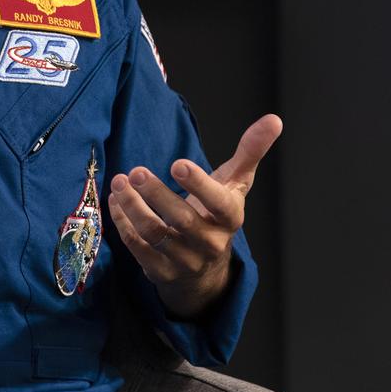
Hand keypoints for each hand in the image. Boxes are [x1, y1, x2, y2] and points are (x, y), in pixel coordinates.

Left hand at [108, 113, 281, 317]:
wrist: (206, 269)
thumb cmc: (218, 213)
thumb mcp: (235, 184)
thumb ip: (250, 151)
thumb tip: (274, 119)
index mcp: (230, 218)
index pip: (219, 204)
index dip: (199, 185)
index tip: (177, 164)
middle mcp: (210, 243)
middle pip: (182, 220)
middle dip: (157, 194)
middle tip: (136, 171)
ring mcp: (185, 261)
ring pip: (156, 235)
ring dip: (134, 207)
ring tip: (118, 181)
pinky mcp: (161, 272)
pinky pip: (138, 248)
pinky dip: (124, 223)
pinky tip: (116, 200)